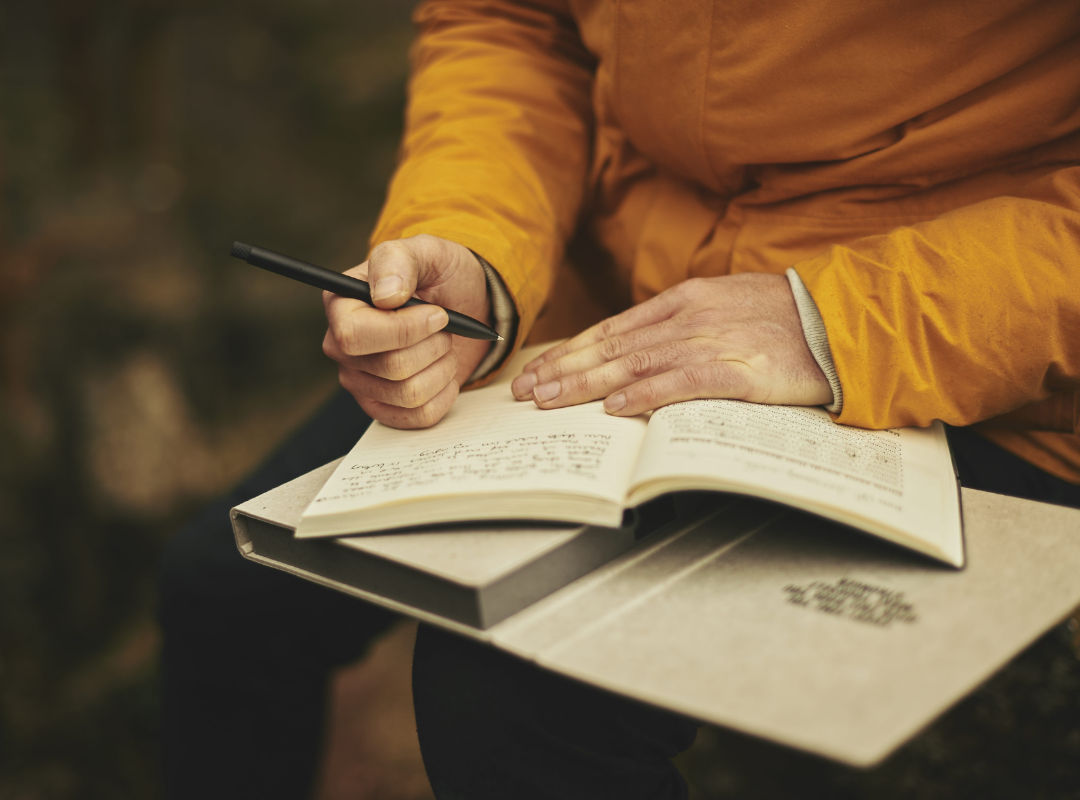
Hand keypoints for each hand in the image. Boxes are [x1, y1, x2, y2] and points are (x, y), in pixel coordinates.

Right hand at [323, 234, 491, 427]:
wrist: (464, 305)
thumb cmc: (439, 276)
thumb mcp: (426, 252)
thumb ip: (400, 261)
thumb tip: (385, 296)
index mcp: (341, 305)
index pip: (353, 336)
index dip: (403, 330)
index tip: (437, 314)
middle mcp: (343, 347)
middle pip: (391, 367)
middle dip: (433, 346)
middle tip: (443, 326)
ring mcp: (361, 381)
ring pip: (410, 393)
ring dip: (442, 367)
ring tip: (443, 346)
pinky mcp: (384, 407)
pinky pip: (421, 416)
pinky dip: (445, 392)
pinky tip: (442, 370)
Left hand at [510, 273, 831, 414]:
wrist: (843, 320)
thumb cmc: (786, 319)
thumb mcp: (725, 307)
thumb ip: (681, 325)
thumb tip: (637, 351)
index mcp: (685, 300)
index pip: (612, 329)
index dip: (571, 351)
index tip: (539, 370)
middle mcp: (690, 317)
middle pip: (612, 347)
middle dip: (563, 370)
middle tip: (526, 391)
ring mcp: (713, 341)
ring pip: (635, 364)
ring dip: (587, 384)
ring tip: (551, 400)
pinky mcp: (739, 370)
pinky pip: (681, 383)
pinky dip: (645, 395)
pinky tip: (615, 408)